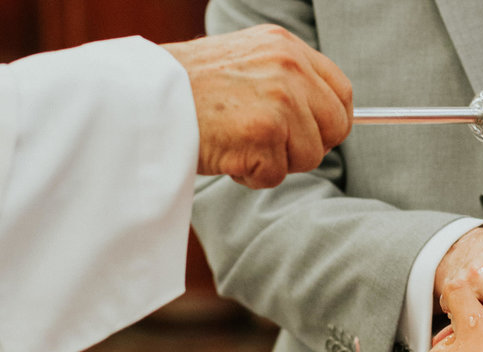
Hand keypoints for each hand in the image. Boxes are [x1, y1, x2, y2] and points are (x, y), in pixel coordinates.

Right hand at [162, 24, 352, 188]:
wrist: (140, 98)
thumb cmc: (187, 89)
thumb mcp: (245, 64)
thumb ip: (286, 82)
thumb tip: (326, 118)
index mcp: (285, 46)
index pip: (342, 93)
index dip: (332, 122)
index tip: (314, 135)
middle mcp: (288, 67)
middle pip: (335, 128)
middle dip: (307, 146)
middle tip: (268, 143)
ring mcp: (279, 99)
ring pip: (309, 156)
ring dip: (274, 161)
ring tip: (236, 141)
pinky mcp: (263, 133)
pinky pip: (276, 175)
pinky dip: (250, 174)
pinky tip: (225, 152)